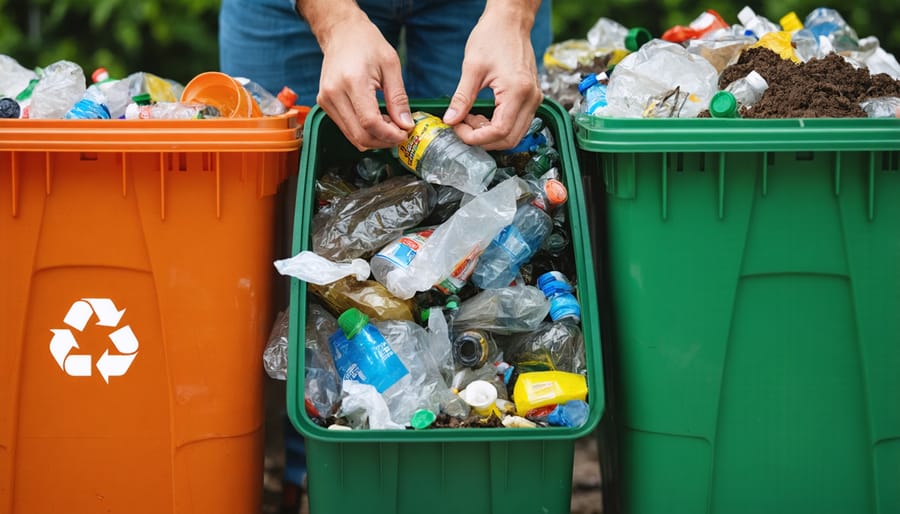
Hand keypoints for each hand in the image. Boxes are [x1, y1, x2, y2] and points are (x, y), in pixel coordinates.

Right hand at [302, 2, 413, 149]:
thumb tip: (406, 125)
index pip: (370, 122)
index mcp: (352, 82)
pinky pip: (347, 129)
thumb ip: (398, 98)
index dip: (390, 135)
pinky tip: (376, 120)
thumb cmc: (366, 43)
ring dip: (375, 138)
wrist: (341, 32)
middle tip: (400, 132)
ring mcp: (326, 101)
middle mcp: (334, 94)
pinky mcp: (325, 105)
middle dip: (384, 140)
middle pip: (360, 135)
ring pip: (353, 136)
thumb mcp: (391, 65)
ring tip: (390, 124)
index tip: (405, 133)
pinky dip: (364, 131)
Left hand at [442, 0, 542, 150]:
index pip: (499, 131)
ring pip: (515, 135)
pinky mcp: (531, 98)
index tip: (458, 129)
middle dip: (483, 140)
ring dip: (490, 135)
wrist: (511, 21)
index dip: (476, 137)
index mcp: (518, 91)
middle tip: (462, 126)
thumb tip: (450, 120)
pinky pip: (517, 124)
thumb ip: (462, 98)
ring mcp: (534, 99)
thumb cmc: (493, 36)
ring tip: (470, 119)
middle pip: (510, 139)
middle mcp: (531, 98)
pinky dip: (498, 127)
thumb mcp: (472, 67)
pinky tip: (482, 115)